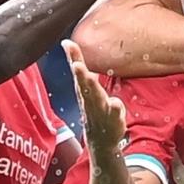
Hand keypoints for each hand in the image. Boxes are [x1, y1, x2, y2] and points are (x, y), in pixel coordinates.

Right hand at [65, 40, 126, 159]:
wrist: (100, 140)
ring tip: (90, 78)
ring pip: (96, 99)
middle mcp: (90, 99)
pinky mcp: (113, 120)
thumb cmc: (93, 109)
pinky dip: (115, 109)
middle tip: (76, 65)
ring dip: (93, 90)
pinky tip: (115, 103)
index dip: (73, 57)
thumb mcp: (87, 88)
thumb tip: (69, 44)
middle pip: (84, 85)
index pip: (78, 71)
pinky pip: (114, 114)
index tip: (67, 44)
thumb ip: (81, 68)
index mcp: (84, 90)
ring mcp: (101, 110)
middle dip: (80, 75)